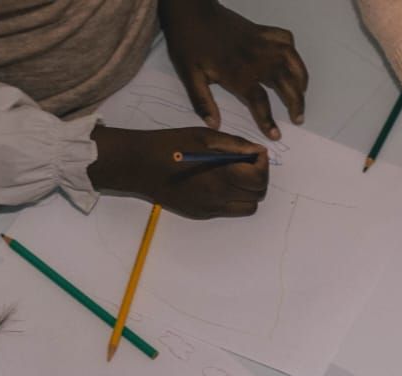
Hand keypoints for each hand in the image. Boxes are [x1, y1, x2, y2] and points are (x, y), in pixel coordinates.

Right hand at [88, 127, 267, 218]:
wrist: (138, 165)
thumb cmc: (170, 145)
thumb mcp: (204, 136)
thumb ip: (235, 145)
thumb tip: (257, 150)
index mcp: (220, 175)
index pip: (259, 179)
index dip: (263, 165)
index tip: (256, 154)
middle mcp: (218, 197)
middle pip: (257, 195)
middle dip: (258, 178)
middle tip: (248, 162)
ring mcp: (210, 208)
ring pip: (246, 207)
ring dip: (248, 191)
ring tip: (235, 173)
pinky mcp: (201, 213)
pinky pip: (229, 210)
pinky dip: (232, 197)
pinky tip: (218, 181)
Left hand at [160, 0, 307, 135]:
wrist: (191, 10)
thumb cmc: (188, 42)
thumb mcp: (189, 75)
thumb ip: (202, 102)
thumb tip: (214, 125)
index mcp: (238, 74)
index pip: (260, 102)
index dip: (269, 121)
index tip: (275, 135)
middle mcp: (256, 59)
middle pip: (286, 83)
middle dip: (296, 103)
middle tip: (299, 118)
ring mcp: (262, 43)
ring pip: (292, 62)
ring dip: (301, 79)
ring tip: (302, 92)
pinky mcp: (262, 31)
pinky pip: (285, 39)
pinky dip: (292, 51)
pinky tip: (291, 62)